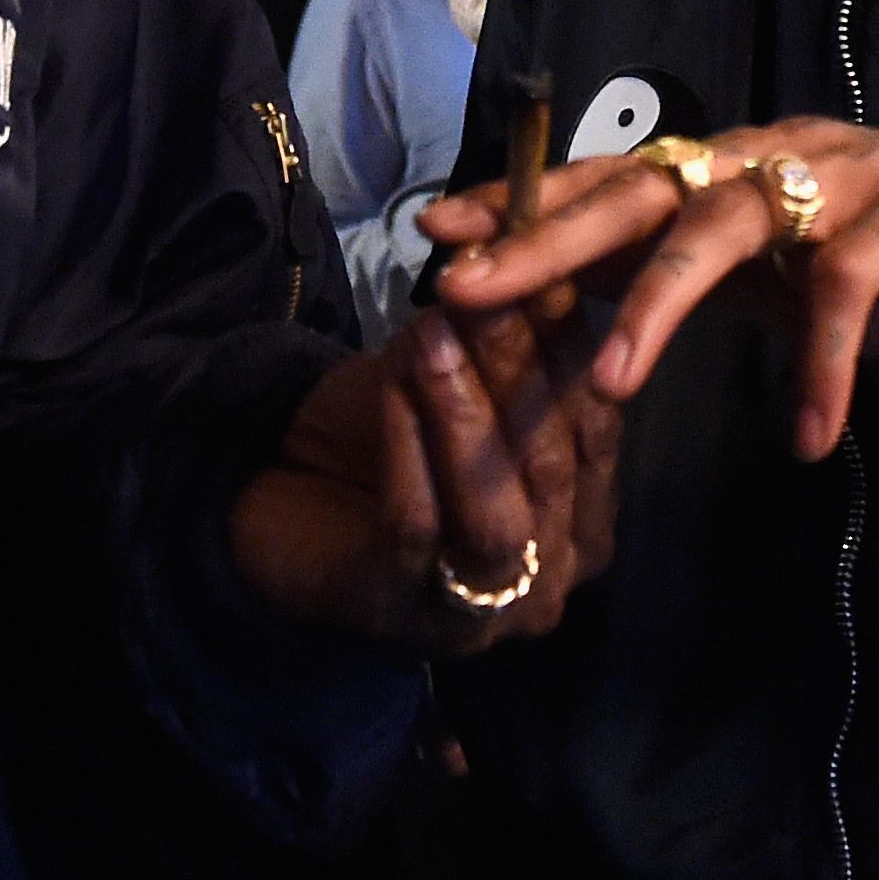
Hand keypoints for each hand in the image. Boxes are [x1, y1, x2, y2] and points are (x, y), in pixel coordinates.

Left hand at [231, 299, 620, 656]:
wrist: (281, 503)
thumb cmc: (386, 444)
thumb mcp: (455, 379)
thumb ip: (499, 341)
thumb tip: (535, 264)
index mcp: (584, 526)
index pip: (596, 430)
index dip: (571, 347)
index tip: (542, 266)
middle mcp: (549, 584)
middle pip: (550, 465)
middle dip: (519, 370)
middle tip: (483, 292)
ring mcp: (481, 615)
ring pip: (495, 509)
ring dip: (464, 411)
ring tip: (433, 333)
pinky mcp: (403, 613)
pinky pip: (416, 523)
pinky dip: (407, 447)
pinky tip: (392, 384)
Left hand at [426, 121, 878, 457]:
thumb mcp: (799, 280)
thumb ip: (717, 287)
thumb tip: (607, 320)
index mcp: (740, 168)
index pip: (610, 180)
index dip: (523, 207)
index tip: (434, 239)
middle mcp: (775, 154)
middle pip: (636, 186)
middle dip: (542, 240)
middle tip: (461, 291)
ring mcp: (843, 175)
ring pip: (721, 221)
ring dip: (657, 306)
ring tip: (605, 386)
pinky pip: (847, 285)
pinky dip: (820, 363)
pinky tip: (808, 434)